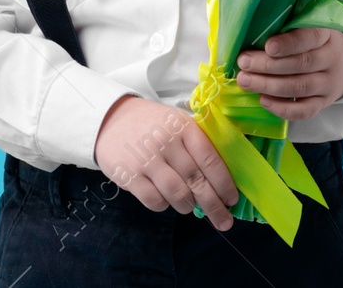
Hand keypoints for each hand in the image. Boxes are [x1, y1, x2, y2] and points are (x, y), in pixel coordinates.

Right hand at [94, 94, 239, 229]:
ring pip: (177, 194)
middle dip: (214, 205)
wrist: (110, 120)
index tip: (232, 199)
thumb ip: (198, 145)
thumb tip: (222, 180)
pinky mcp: (129, 176)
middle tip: (224, 221)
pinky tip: (166, 200)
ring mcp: (146, 160)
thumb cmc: (153, 125)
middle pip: (196, 181)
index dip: (224, 183)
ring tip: (190, 206)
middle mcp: (166, 142)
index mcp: (183, 127)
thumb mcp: (177, 123)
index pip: (210, 160)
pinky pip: (154, 201)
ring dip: (188, 206)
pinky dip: (165, 205)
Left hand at [234, 27, 342, 120]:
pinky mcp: (323, 103)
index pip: (311, 37)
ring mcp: (329, 83)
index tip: (268, 46)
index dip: (289, 43)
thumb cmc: (309, 39)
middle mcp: (330, 59)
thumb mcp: (304, 25)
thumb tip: (249, 31)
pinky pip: (304, 110)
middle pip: (301, 64)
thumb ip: (284, 25)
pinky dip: (282, 108)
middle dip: (269, 65)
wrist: (340, 62)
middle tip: (244, 63)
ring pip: (300, 87)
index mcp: (325, 34)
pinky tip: (263, 101)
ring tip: (245, 81)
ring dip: (269, 86)